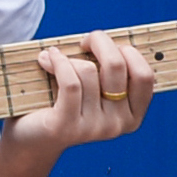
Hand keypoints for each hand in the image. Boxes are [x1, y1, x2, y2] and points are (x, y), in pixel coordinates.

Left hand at [0, 28, 160, 176]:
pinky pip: (70, 82)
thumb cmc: (64, 103)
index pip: (144, 75)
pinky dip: (58, 62)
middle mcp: (118, 124)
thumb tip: (100, 37)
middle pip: (117, 65)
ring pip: (89, 71)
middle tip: (84, 41)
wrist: (32, 138)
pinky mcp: (68, 126)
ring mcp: (94, 128)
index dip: (127, 51)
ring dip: (69, 57)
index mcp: (132, 115)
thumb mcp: (94, 87)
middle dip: (99, 41)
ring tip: (54, 58)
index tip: (107, 46)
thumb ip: (106, 68)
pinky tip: (47, 59)